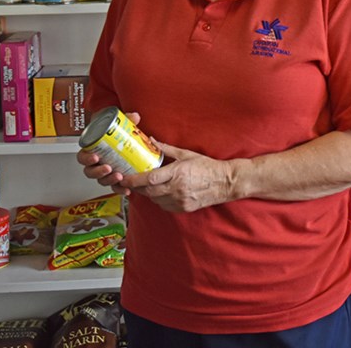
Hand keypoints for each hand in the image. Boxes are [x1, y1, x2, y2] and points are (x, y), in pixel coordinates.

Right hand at [75, 111, 143, 196]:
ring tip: (119, 177)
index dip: (87, 159)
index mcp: (91, 151)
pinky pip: (114, 187)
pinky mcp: (114, 180)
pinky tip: (126, 190)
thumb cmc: (115, 134)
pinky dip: (120, 190)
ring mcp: (104, 173)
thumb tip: (134, 116)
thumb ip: (125, 119)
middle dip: (98, 172)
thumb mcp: (117, 125)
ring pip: (101, 180)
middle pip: (90, 172)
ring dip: (109, 180)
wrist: (123, 143)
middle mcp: (95, 164)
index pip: (82, 157)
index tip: (96, 157)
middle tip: (108, 168)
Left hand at [121, 141, 235, 212]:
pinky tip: (161, 192)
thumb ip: (166, 149)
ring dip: (148, 193)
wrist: (225, 182)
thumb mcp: (187, 154)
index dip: (134, 179)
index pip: (149, 179)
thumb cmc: (207, 167)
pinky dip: (158, 199)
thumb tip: (151, 140)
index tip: (125, 177)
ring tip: (146, 185)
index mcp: (177, 173)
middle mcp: (177, 189)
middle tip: (131, 181)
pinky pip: (164, 206)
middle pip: (148, 191)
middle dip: (137, 187)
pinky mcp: (183, 208)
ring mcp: (180, 201)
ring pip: (154, 199)